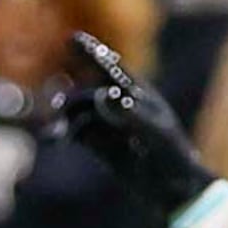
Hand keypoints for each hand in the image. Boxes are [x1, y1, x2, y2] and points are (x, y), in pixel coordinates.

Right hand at [56, 35, 216, 219]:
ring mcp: (110, 124)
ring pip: (79, 113)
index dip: (93, 54)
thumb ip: (130, 113)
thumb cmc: (172, 156)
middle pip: (88, 94)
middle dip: (73, 101)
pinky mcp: (101, 143)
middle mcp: (121, 105)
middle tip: (59, 108)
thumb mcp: (153, 133)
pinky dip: (63, 134)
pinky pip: (76, 132)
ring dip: (66, 120)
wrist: (174, 188)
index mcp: (139, 95)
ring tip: (57, 135)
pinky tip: (52, 139)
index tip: (73, 38)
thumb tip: (104, 95)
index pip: (112, 69)